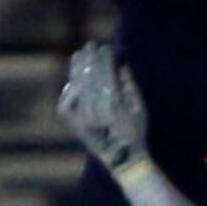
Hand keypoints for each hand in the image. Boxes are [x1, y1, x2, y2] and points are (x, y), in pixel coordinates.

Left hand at [58, 42, 149, 183]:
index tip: (105, 47)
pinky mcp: (74, 124)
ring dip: (77, 68)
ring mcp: (81, 117)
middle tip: (91, 45)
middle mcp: (95, 108)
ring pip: (76, 86)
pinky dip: (69, 90)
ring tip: (79, 55)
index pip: (105, 72)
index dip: (104, 57)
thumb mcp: (140, 107)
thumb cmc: (135, 132)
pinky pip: (66, 102)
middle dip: (90, 58)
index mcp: (113, 103)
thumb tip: (118, 61)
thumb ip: (129, 83)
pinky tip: (73, 82)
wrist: (122, 160)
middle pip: (89, 75)